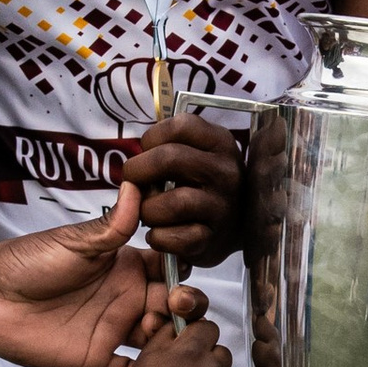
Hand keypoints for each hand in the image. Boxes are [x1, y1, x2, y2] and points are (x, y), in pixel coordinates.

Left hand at [0, 183, 170, 366]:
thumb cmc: (29, 262)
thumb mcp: (74, 242)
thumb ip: (112, 225)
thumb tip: (138, 185)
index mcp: (125, 266)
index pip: (169, 268)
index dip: (182, 270)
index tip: (181, 271)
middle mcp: (126, 297)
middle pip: (172, 305)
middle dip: (185, 306)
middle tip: (175, 306)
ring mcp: (114, 328)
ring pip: (159, 338)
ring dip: (169, 338)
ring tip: (156, 331)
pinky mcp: (97, 357)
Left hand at [124, 112, 244, 267]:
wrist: (234, 228)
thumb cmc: (202, 185)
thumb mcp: (198, 154)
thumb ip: (169, 147)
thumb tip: (134, 162)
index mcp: (220, 143)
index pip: (180, 126)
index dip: (151, 138)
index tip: (146, 152)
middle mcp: (226, 172)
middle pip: (169, 159)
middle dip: (138, 171)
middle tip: (133, 182)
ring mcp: (223, 207)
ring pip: (172, 202)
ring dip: (147, 209)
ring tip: (147, 212)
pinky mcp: (213, 240)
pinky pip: (173, 237)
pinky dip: (157, 237)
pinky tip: (158, 234)